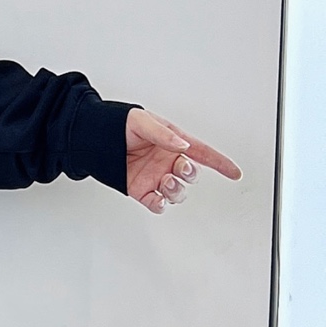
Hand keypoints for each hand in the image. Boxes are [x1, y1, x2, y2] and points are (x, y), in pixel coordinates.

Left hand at [125, 109, 241, 213]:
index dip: (220, 163)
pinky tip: (157, 199)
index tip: (235, 172)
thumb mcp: (142, 121)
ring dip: (176, 190)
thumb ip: (163, 134)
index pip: (202, 153)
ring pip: (177, 192)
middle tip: (180, 167)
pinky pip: (156, 203)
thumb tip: (182, 145)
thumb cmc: (118, 124)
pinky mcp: (140, 190)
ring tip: (166, 181)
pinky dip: (159, 205)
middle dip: (190, 173)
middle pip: (191, 174)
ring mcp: (155, 177)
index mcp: (172, 143)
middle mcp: (167, 161)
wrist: (92, 137)